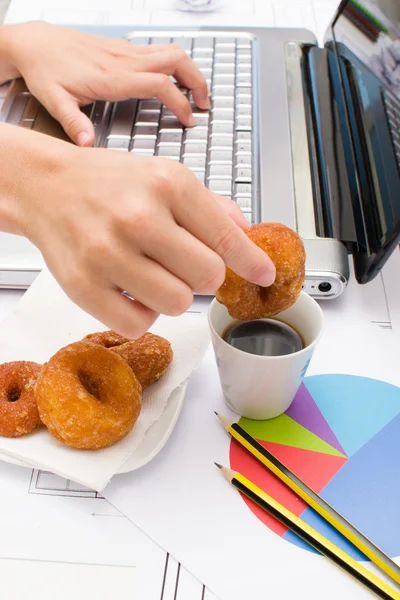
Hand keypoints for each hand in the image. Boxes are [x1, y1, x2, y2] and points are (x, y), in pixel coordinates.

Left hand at [2, 21, 209, 145]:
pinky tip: (173, 80)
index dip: (179, 102)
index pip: (158, 84)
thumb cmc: (45, 70)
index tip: (188, 120)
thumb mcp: (54, 101)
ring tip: (197, 92)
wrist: (35, 43)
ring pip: (170, 51)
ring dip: (189, 70)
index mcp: (112, 77)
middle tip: (204, 104)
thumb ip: (73, 123)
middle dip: (196, 81)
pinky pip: (158, 50)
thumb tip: (88, 144)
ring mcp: (125, 51)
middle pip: (175, 60)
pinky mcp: (123, 48)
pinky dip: (175, 64)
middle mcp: (123, 60)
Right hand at [8, 129, 275, 337]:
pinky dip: (142, 314)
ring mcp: (108, 254)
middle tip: (185, 265)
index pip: (226, 238)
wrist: (45, 186)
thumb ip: (209, 207)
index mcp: (167, 185)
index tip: (264, 276)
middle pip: (207, 278)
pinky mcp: (83, 286)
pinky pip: (138, 324)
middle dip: (203, 276)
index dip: (252, 263)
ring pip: (177, 304)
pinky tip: (131, 291)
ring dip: (173, 296)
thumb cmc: (108, 183)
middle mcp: (139, 218)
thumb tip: (245, 233)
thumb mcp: (163, 176)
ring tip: (153, 275)